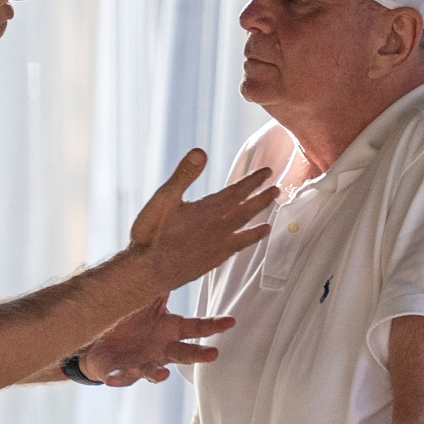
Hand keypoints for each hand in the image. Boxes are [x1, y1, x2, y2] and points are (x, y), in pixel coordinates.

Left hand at [80, 294, 235, 385]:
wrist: (100, 334)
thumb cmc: (129, 315)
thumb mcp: (147, 296)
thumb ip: (163, 282)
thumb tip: (181, 256)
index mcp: (170, 329)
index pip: (197, 327)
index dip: (214, 325)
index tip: (230, 321)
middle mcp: (161, 348)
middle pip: (184, 353)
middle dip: (198, 354)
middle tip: (213, 353)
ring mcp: (143, 362)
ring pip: (154, 371)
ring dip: (158, 373)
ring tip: (162, 373)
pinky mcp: (122, 371)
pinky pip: (121, 376)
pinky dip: (118, 378)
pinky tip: (111, 379)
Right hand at [130, 149, 277, 292]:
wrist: (147, 271)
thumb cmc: (151, 233)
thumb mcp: (163, 198)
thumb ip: (184, 175)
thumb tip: (201, 152)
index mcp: (207, 211)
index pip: (237, 192)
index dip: (253, 181)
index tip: (267, 172)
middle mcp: (217, 230)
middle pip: (246, 212)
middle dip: (262, 200)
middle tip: (276, 191)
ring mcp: (215, 248)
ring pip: (243, 234)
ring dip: (257, 227)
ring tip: (269, 225)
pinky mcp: (209, 263)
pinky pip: (233, 252)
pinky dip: (242, 247)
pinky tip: (241, 247)